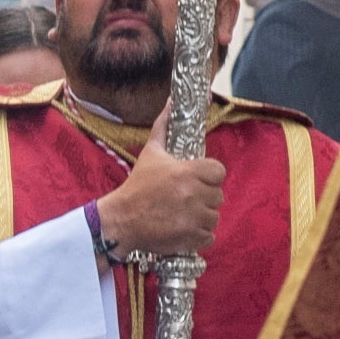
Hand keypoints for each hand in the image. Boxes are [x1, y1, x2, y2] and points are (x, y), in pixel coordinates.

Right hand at [101, 113, 224, 262]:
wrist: (120, 220)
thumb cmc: (136, 186)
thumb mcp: (150, 153)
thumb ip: (164, 126)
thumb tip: (172, 101)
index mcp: (187, 172)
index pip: (219, 172)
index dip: (209, 176)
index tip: (196, 180)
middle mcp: (193, 194)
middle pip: (218, 195)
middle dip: (204, 197)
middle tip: (185, 199)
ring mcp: (193, 217)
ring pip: (214, 216)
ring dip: (202, 216)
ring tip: (183, 215)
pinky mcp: (191, 237)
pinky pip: (209, 236)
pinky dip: (199, 235)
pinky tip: (183, 228)